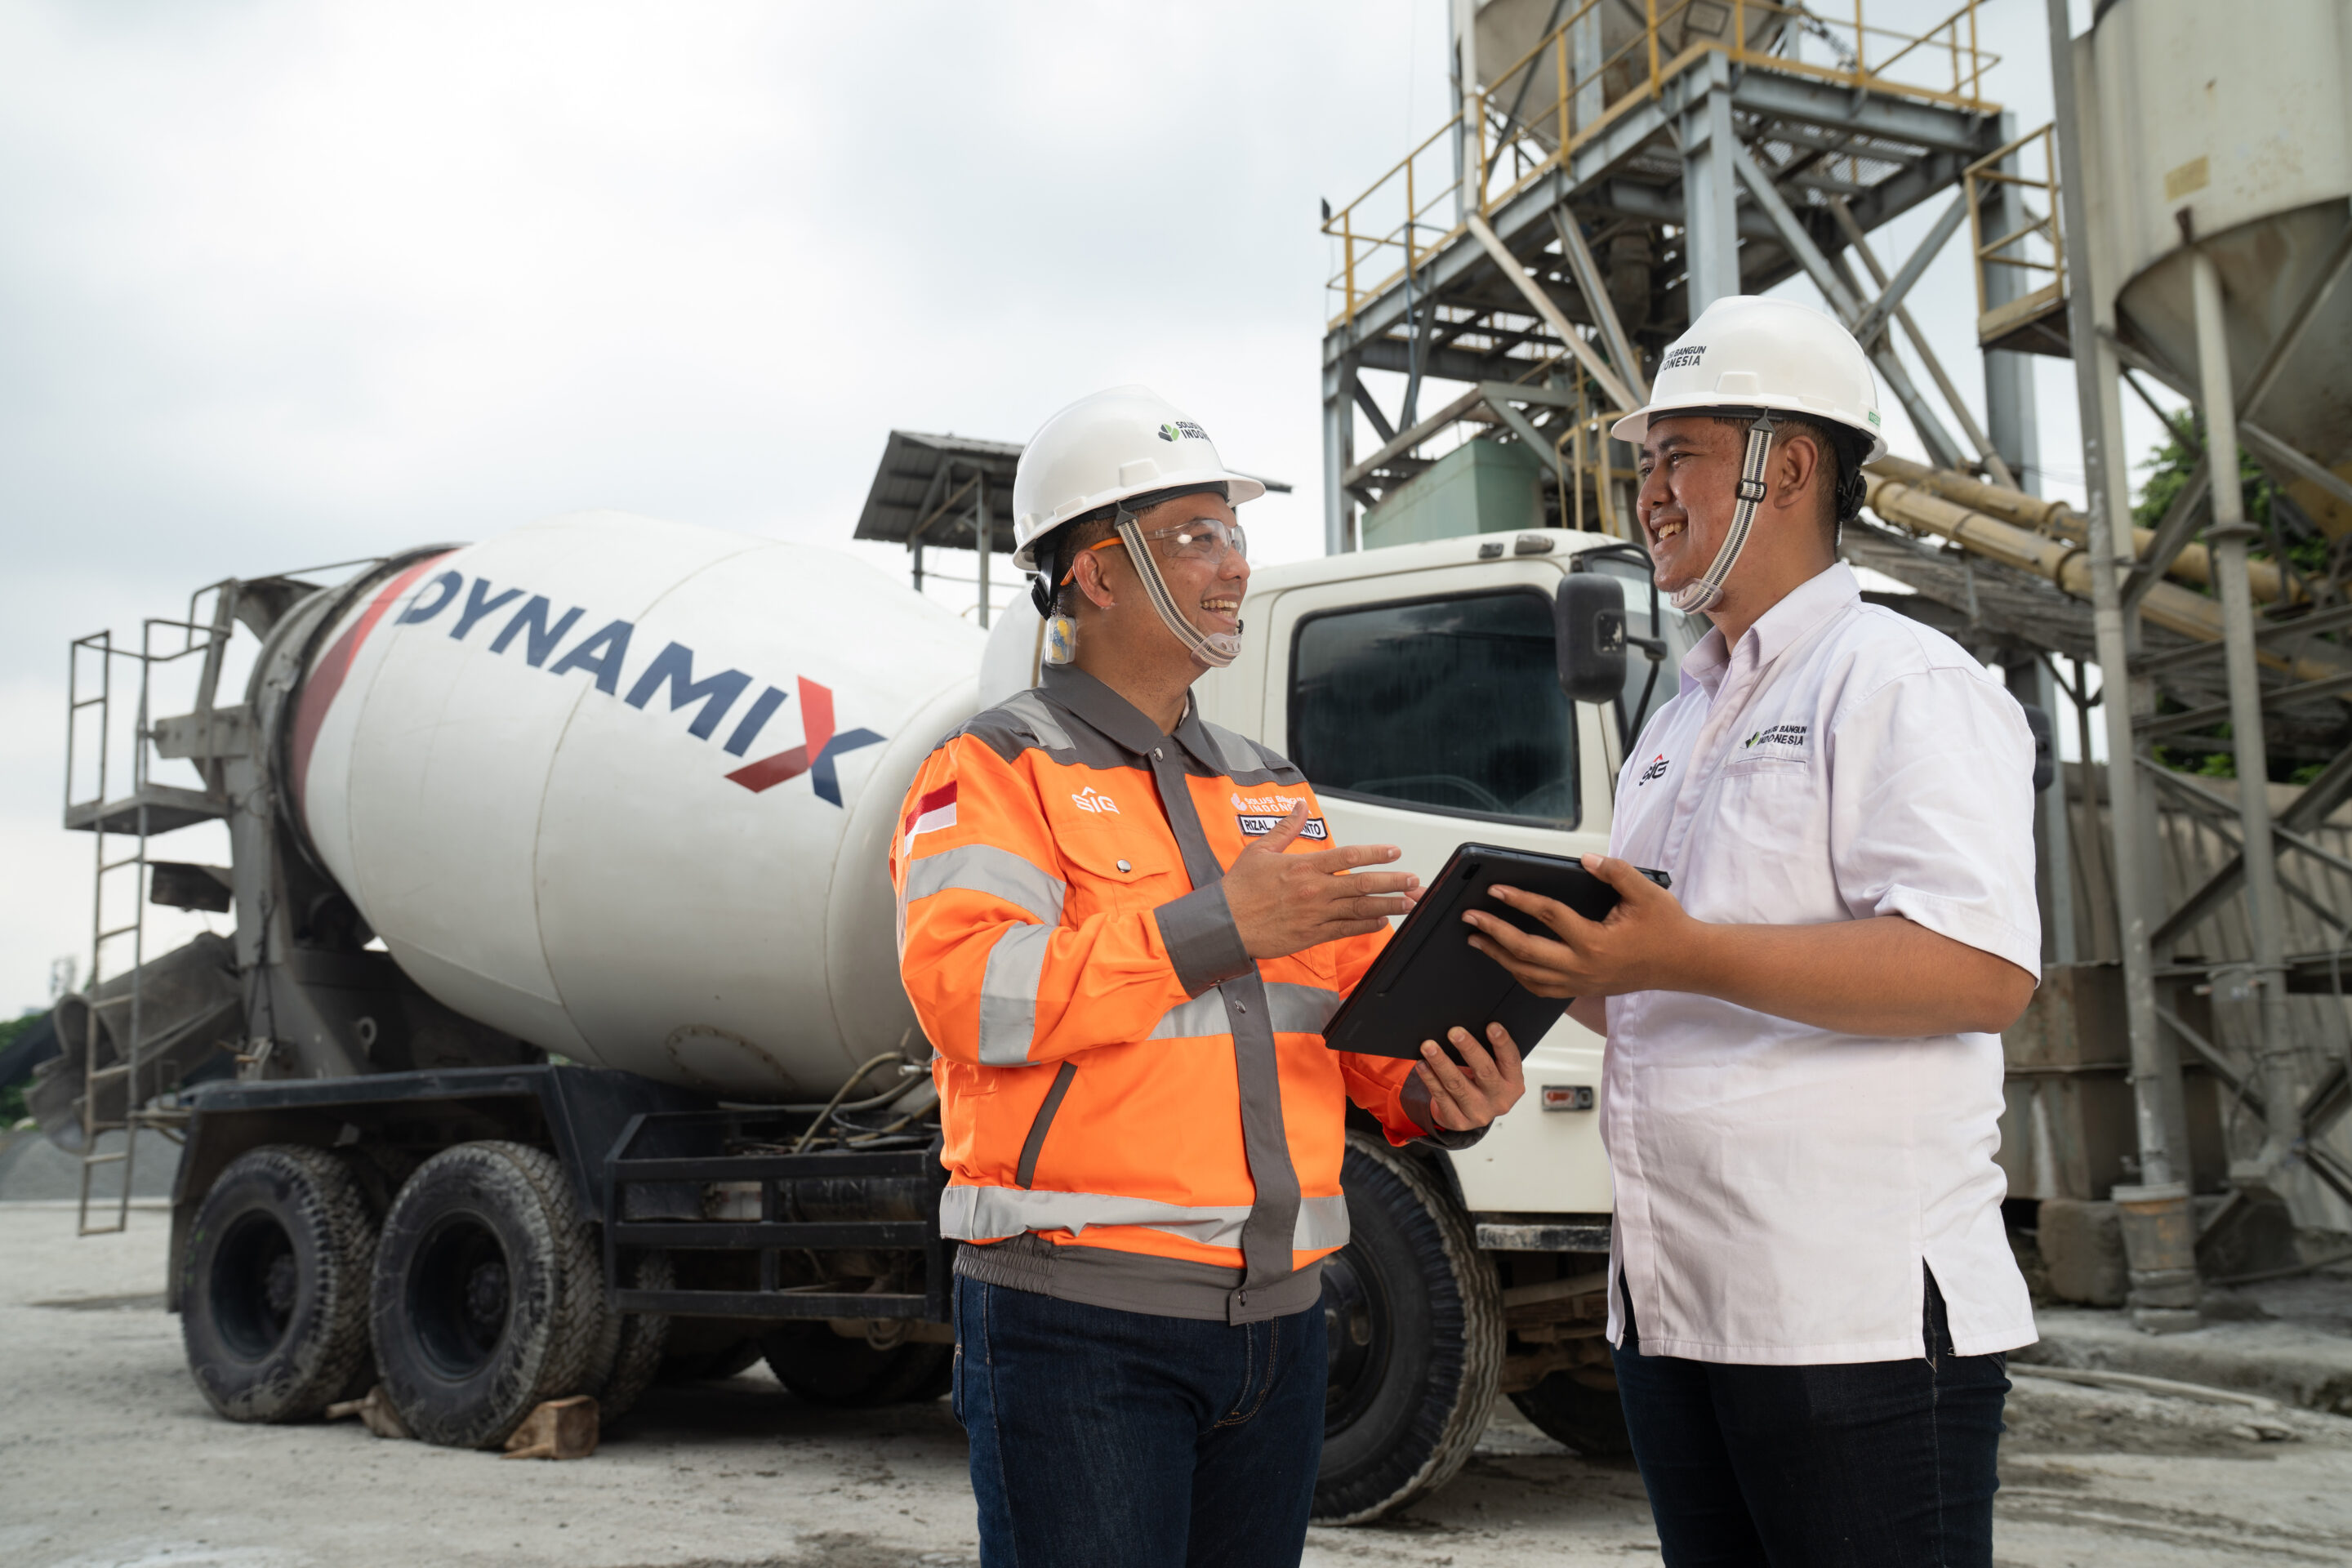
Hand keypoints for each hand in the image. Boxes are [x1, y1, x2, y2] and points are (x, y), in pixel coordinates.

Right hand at [1221, 802, 1420, 959]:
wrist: (1225, 924)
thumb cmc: (1239, 889)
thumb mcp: (1260, 850)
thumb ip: (1285, 828)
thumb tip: (1299, 807)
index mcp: (1304, 867)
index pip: (1348, 856)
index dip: (1375, 853)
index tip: (1393, 852)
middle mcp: (1315, 890)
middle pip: (1362, 884)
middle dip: (1393, 881)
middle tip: (1413, 880)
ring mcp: (1315, 914)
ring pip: (1360, 909)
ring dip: (1389, 905)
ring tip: (1410, 902)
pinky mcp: (1312, 935)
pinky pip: (1346, 930)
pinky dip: (1367, 926)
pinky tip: (1382, 921)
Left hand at [1416, 1022, 1525, 1130]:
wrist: (1470, 1113)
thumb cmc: (1483, 1083)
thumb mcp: (1495, 1070)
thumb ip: (1489, 1053)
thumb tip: (1468, 1028)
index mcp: (1513, 1084)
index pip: (1511, 1060)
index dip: (1502, 1043)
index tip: (1492, 1026)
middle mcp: (1499, 1100)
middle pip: (1484, 1071)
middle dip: (1468, 1049)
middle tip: (1454, 1032)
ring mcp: (1479, 1112)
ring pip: (1457, 1084)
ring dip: (1441, 1062)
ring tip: (1429, 1046)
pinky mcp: (1458, 1120)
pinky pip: (1441, 1096)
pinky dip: (1430, 1078)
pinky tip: (1423, 1065)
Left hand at [1461, 853, 1698, 999]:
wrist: (1685, 963)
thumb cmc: (1667, 928)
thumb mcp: (1646, 891)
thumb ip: (1615, 871)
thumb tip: (1585, 860)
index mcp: (1596, 942)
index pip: (1548, 916)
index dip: (1519, 900)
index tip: (1495, 889)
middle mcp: (1584, 967)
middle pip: (1526, 951)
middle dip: (1493, 933)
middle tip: (1471, 918)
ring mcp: (1582, 983)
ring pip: (1528, 974)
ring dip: (1499, 956)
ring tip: (1477, 940)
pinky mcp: (1584, 990)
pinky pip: (1542, 988)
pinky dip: (1519, 975)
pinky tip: (1507, 962)